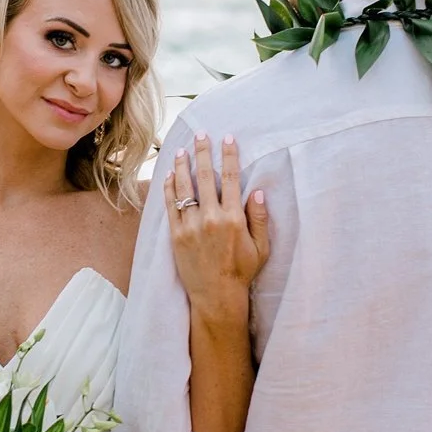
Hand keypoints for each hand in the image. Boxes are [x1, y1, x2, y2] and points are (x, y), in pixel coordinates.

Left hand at [166, 133, 269, 321]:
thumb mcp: (261, 247)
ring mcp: (191, 226)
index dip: (229, 156)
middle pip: (206, 177)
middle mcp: (211, 219)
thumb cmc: (241, 271)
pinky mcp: (176, 236)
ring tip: (181, 151)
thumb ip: (260, 218)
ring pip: (185, 188)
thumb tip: (257, 191)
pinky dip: (170, 188)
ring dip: (183, 166)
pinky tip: (170, 176)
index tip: (228, 139)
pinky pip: (171, 206)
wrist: (216, 296)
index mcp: (234, 219)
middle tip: (201, 135)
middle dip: (203, 153)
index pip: (232, 179)